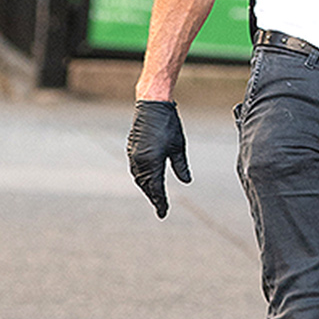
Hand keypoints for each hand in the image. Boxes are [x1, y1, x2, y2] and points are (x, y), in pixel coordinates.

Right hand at [126, 100, 190, 217]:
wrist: (152, 105)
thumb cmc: (169, 124)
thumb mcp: (179, 146)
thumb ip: (181, 166)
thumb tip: (186, 181)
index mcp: (152, 162)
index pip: (157, 188)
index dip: (161, 202)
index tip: (164, 213)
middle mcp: (140, 161)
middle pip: (146, 186)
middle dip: (154, 197)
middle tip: (161, 207)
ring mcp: (134, 155)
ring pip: (140, 178)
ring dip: (147, 188)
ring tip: (156, 196)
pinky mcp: (132, 149)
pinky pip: (136, 169)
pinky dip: (142, 178)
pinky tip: (148, 180)